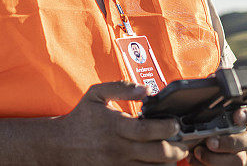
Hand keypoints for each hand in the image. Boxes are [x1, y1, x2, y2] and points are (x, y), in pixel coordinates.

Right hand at [55, 81, 188, 164]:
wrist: (61, 145)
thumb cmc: (82, 117)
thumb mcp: (96, 94)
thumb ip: (121, 87)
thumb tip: (146, 90)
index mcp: (116, 126)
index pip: (149, 130)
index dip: (168, 127)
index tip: (176, 122)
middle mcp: (119, 148)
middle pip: (158, 153)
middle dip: (178, 148)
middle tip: (185, 140)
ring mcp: (119, 165)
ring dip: (171, 161)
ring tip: (177, 151)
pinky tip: (161, 162)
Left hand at [189, 105, 246, 165]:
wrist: (186, 140)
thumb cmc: (196, 120)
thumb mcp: (197, 110)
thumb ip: (200, 107)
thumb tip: (190, 102)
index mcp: (239, 116)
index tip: (237, 116)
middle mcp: (242, 135)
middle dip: (230, 142)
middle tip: (210, 142)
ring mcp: (237, 152)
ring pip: (238, 159)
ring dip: (216, 158)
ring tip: (198, 152)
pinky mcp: (229, 164)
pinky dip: (207, 164)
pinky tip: (193, 158)